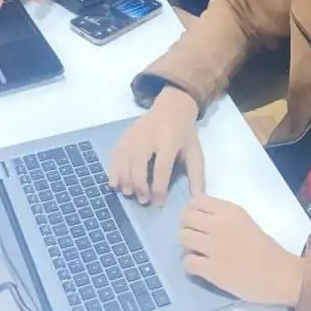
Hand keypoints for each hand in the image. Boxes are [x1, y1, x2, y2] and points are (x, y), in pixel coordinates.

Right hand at [108, 87, 203, 205]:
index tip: (158, 202)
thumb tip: (198, 198)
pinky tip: (114, 183)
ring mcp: (134, 136)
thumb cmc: (183, 134)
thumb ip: (196, 175)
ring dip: (125, 180)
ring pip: (124, 161)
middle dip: (139, 186)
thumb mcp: (194, 152)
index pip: (161, 169)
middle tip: (143, 201)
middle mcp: (148, 138)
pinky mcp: (125, 136)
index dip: (159, 188)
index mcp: (168, 142)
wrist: (171, 107)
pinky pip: (115, 155)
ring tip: (129, 194)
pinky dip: (113, 170)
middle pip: (139, 166)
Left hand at [180, 195, 303, 306]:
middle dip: (187, 228)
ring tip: (198, 254)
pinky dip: (191, 266)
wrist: (279, 274)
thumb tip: (199, 220)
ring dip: (187, 246)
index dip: (192, 211)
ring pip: (182, 238)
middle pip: (185, 218)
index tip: (198, 222)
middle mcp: (218, 225)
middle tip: (196, 239)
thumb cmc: (264, 249)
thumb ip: (222, 217)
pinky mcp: (211, 269)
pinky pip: (187, 262)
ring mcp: (213, 247)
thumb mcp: (243, 221)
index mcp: (229, 211)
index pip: (196, 200)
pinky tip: (202, 268)